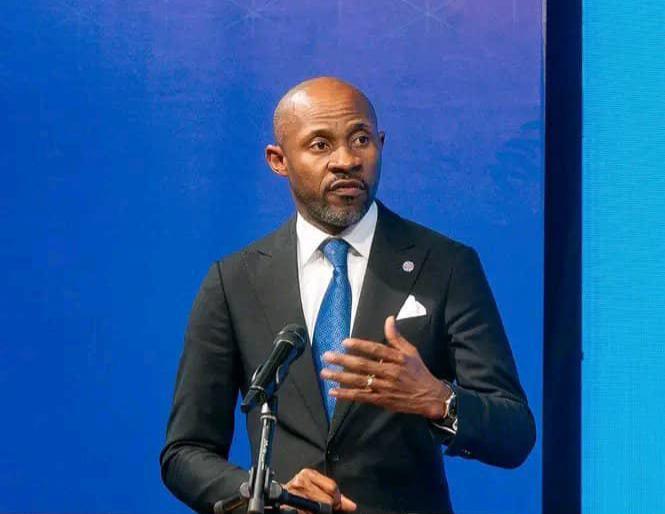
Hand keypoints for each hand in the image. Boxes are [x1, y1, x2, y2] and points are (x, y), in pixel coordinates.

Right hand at [283, 468, 356, 512]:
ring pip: (320, 508)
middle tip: (323, 508)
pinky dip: (311, 513)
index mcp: (309, 473)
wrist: (280, 499)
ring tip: (314, 509)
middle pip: (328, 500)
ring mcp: (295, 493)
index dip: (337, 500)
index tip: (336, 505)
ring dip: (320, 511)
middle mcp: (301, 481)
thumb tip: (351, 506)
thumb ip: (332, 494)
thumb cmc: (298, 493)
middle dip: (330, 507)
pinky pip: (309, 512)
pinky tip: (309, 511)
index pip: (332, 487)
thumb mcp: (316, 487)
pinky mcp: (290, 502)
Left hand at [321, 315, 451, 418]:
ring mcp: (385, 387)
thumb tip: (389, 319)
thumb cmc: (419, 372)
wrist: (430, 397)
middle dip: (343, 361)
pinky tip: (334, 392)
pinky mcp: (382, 400)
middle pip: (363, 366)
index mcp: (397, 358)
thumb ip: (396, 337)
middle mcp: (390, 372)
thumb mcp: (411, 351)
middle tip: (327, 356)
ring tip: (325, 373)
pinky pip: (362, 396)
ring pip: (359, 381)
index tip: (344, 342)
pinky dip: (347, 395)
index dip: (359, 346)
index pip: (375, 350)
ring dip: (340, 377)